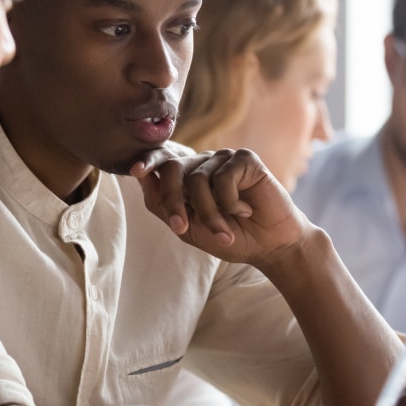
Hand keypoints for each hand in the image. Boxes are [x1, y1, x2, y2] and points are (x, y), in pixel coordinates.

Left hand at [130, 148, 308, 269]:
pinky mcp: (245, 159)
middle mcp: (204, 163)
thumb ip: (163, 205)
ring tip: (225, 231)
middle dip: (173, 202)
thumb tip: (141, 177)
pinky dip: (231, 202)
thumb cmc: (230, 237)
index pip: (162, 161)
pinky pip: (224, 177)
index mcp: (187, 177)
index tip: (135, 171)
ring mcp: (224, 159)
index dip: (148, 162)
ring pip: (198, 179)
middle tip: (182, 229)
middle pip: (173, 169)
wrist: (269, 247)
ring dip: (209, 214)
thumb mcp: (189, 228)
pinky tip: (246, 209)